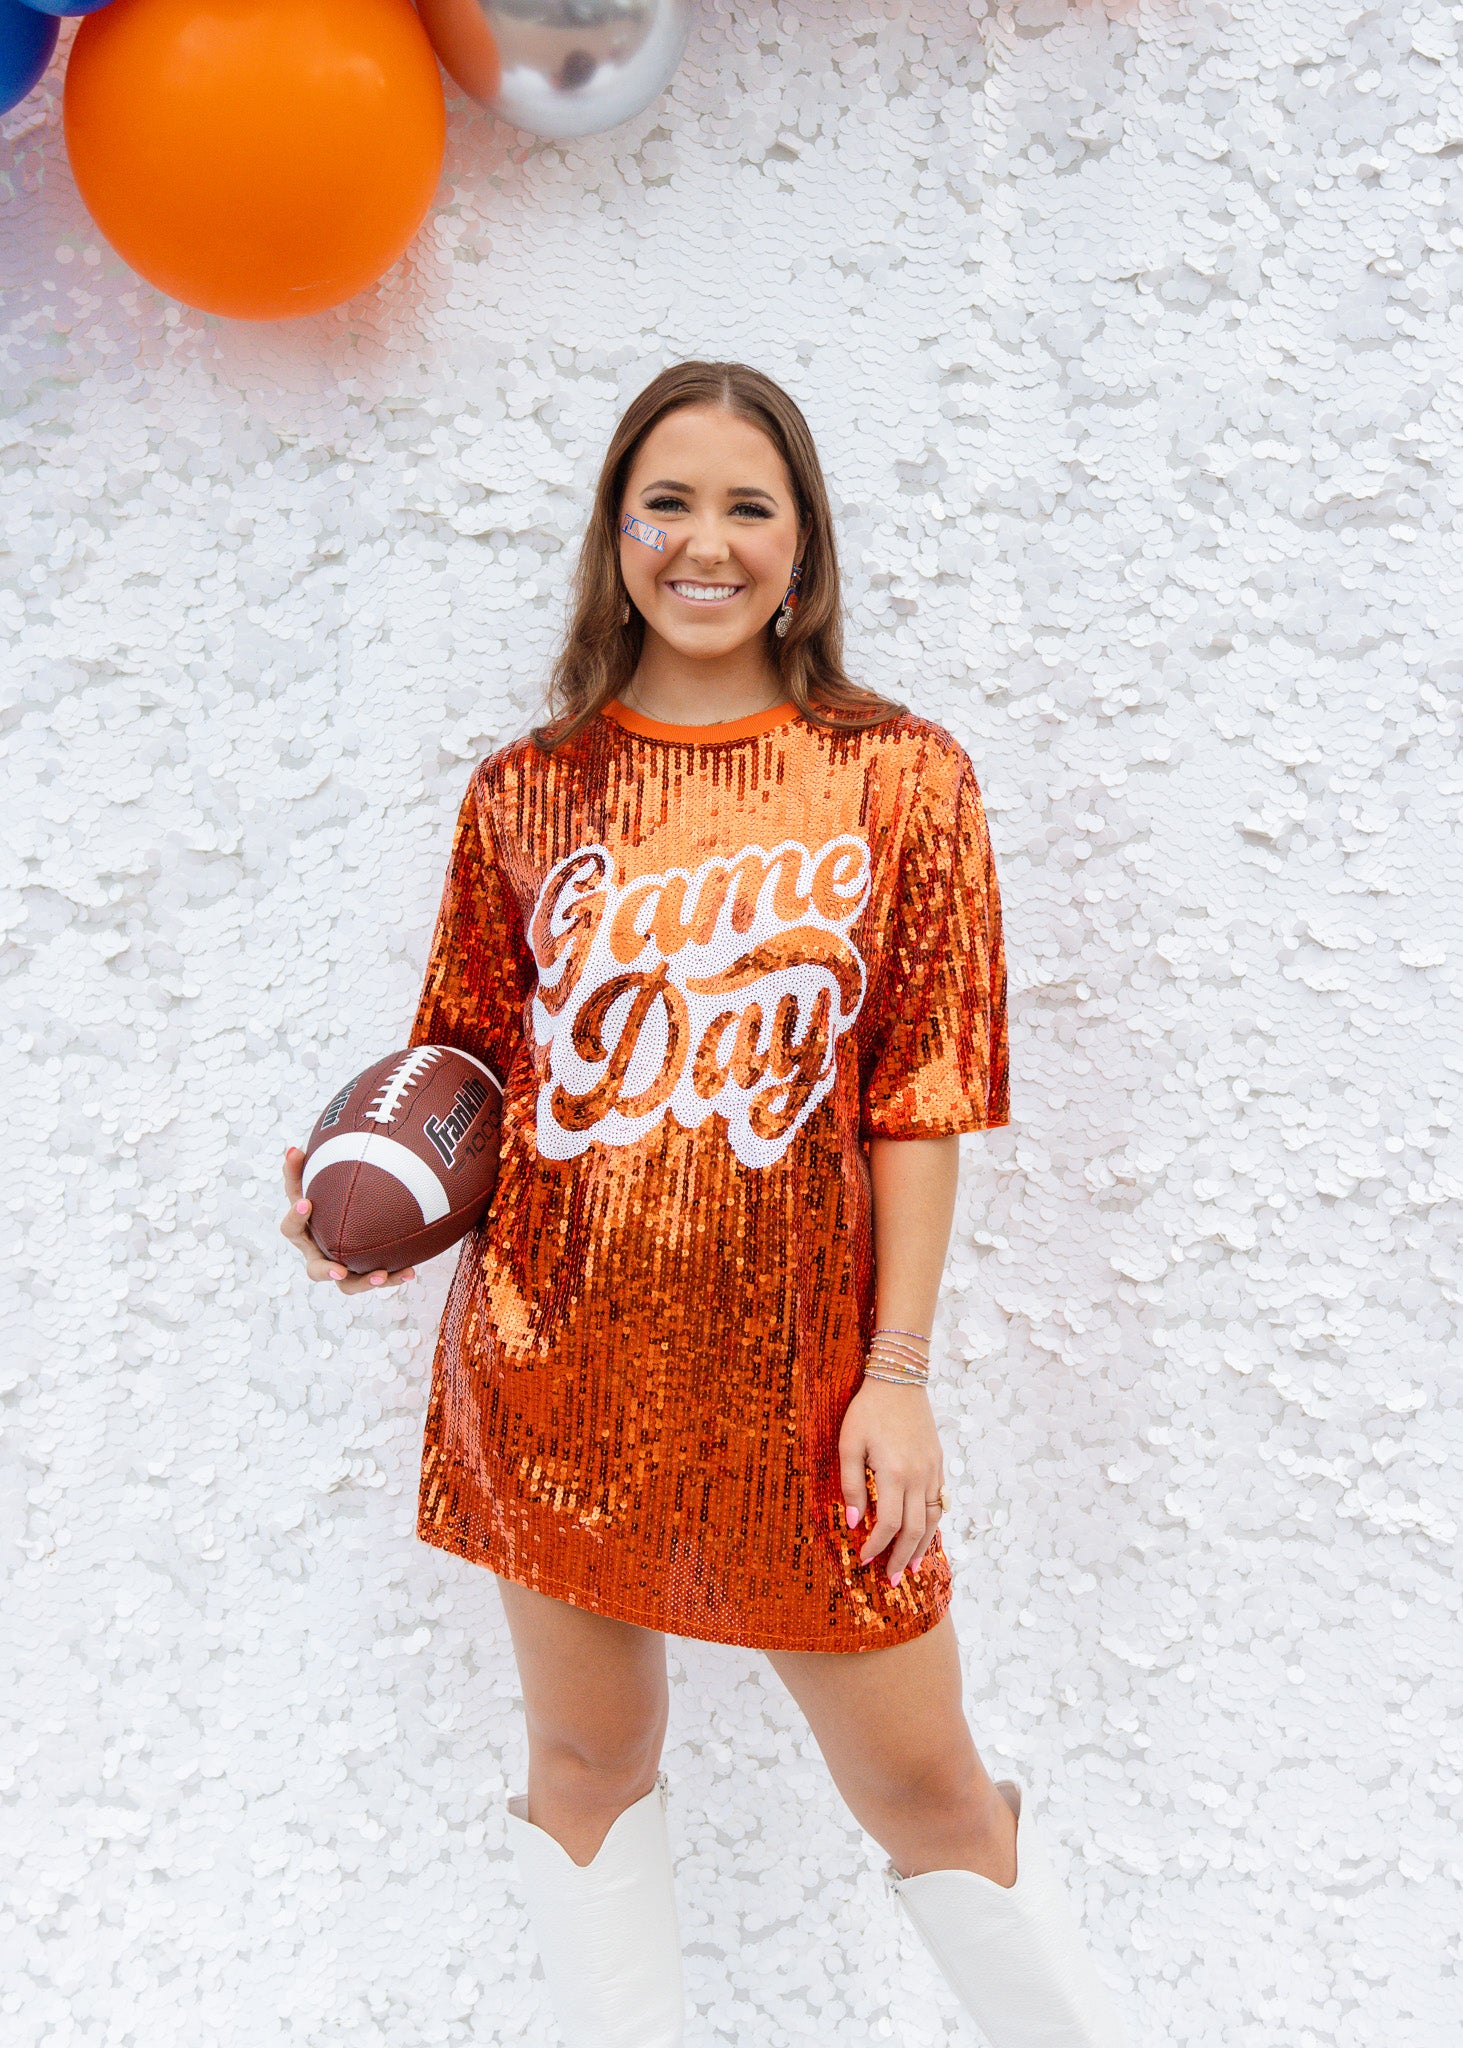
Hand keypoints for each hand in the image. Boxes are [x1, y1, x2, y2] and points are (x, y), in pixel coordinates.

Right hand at [279, 1146, 415, 1295]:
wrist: (347, 1214)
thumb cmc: (324, 1195)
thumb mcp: (312, 1179)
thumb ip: (301, 1167)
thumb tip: (293, 1148)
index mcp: (304, 1233)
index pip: (291, 1228)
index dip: (295, 1217)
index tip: (307, 1203)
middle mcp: (319, 1254)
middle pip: (315, 1269)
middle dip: (325, 1271)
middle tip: (339, 1269)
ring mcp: (340, 1267)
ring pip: (347, 1285)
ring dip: (363, 1282)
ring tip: (381, 1275)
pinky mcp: (362, 1272)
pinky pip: (377, 1279)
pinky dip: (393, 1277)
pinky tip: (410, 1271)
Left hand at [838, 1377, 944, 1587]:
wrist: (900, 1379)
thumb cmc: (867, 1410)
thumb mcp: (849, 1443)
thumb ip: (851, 1484)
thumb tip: (852, 1521)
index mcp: (895, 1474)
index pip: (888, 1525)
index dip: (876, 1547)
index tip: (863, 1560)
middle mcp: (919, 1477)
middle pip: (914, 1530)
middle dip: (902, 1558)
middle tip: (892, 1580)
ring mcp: (933, 1471)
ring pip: (933, 1520)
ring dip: (922, 1548)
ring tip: (913, 1569)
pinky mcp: (939, 1464)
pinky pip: (940, 1503)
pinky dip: (933, 1525)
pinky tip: (925, 1536)